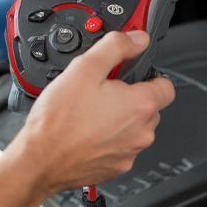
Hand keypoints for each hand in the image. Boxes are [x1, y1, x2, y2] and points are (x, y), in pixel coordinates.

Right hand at [7, 31, 175, 201]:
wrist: (40, 160)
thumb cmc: (59, 120)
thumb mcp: (84, 68)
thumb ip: (116, 47)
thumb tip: (137, 39)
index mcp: (140, 105)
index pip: (167, 86)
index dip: (150, 76)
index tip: (134, 74)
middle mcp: (142, 132)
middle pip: (150, 108)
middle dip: (131, 98)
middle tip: (104, 93)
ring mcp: (131, 152)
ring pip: (135, 129)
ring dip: (121, 120)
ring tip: (92, 114)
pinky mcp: (118, 167)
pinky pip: (122, 148)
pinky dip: (110, 140)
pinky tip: (88, 133)